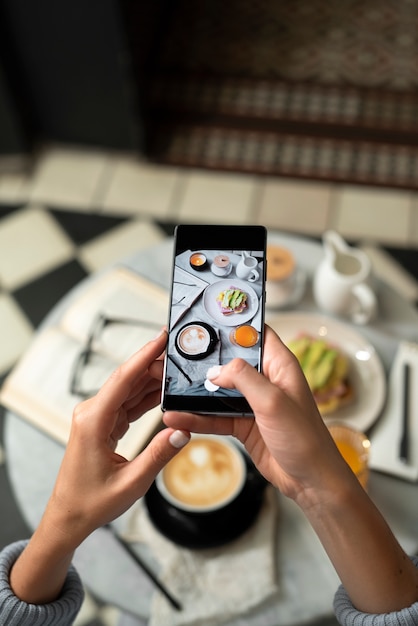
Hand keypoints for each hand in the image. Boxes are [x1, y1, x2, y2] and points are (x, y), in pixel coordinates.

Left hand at [50, 329, 189, 543]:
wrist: (69, 516)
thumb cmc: (92, 502)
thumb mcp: (132, 483)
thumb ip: (159, 454)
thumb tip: (183, 430)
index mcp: (93, 422)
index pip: (122, 379)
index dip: (144, 356)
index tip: (161, 338)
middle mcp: (92, 413)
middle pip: (128, 380)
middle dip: (155, 366)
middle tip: (182, 359)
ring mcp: (96, 417)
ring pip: (129, 389)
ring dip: (153, 381)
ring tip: (178, 373)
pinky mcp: (103, 423)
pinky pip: (128, 403)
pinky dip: (147, 397)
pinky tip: (165, 392)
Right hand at [165, 325, 417, 613]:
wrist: (310, 480)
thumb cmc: (304, 438)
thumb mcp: (273, 401)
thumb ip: (244, 378)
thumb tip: (216, 370)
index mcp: (280, 366)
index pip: (257, 334)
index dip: (236, 325)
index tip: (209, 319)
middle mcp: (266, 380)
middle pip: (231, 361)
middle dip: (207, 360)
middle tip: (179, 355)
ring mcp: (253, 403)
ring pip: (219, 390)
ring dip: (197, 392)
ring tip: (171, 390)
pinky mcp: (243, 424)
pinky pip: (215, 416)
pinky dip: (197, 417)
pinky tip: (178, 418)